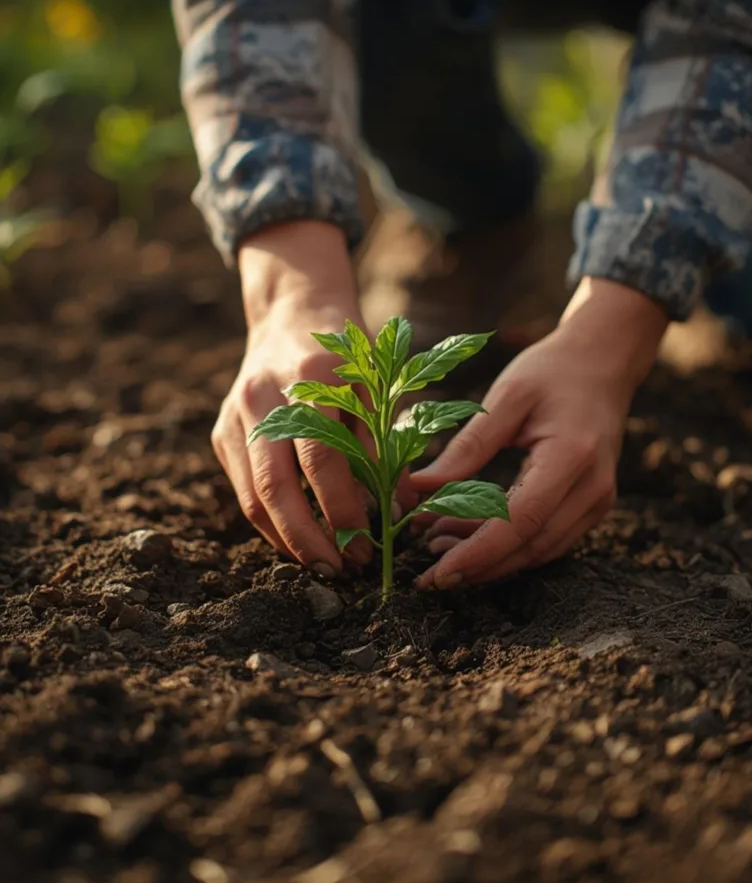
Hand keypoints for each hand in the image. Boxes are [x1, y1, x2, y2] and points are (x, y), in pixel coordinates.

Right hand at [212, 221, 372, 574]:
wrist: (292, 311)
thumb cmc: (347, 352)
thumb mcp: (377, 387)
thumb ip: (384, 446)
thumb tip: (399, 510)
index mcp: (309, 377)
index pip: (321, 459)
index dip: (343, 509)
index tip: (366, 546)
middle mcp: (263, 395)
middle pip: (274, 486)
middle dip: (306, 540)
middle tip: (338, 572)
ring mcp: (235, 414)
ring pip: (251, 495)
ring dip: (285, 540)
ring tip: (321, 565)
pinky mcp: (221, 429)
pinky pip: (242, 488)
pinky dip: (269, 521)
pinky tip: (298, 539)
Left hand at [411, 278, 668, 589]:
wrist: (603, 361)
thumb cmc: (551, 371)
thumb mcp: (505, 397)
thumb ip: (467, 446)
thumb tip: (419, 489)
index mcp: (572, 455)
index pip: (520, 521)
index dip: (477, 553)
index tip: (437, 573)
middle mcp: (593, 487)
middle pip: (531, 546)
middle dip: (478, 565)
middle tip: (428, 571)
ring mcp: (598, 500)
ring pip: (540, 550)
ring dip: (490, 560)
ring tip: (439, 548)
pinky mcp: (592, 504)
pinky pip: (549, 539)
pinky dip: (509, 546)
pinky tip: (469, 537)